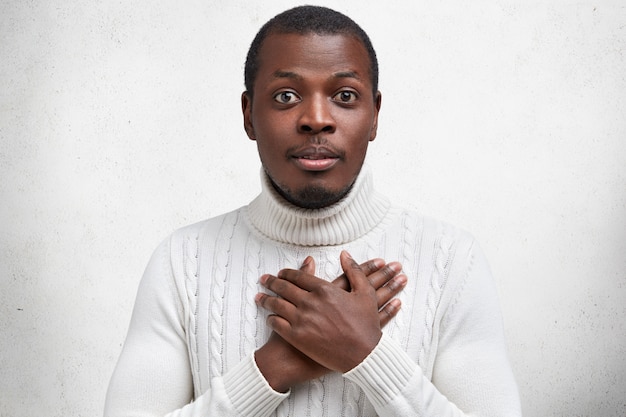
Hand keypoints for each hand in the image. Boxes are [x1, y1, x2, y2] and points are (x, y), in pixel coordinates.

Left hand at [254, 254, 405, 391]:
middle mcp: (309, 302)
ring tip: (259, 297)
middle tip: (263, 280)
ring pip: (277, 305)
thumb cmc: (365, 326)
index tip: (280, 273)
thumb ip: (354, 271)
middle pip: (283, 287)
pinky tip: (269, 318)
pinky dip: (271, 319)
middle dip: (271, 282)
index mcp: (324, 289)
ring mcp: (301, 320)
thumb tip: (345, 255)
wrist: (363, 355)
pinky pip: (277, 324)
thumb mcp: (365, 293)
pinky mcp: (297, 337)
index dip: (286, 273)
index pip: (298, 276)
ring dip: (266, 299)